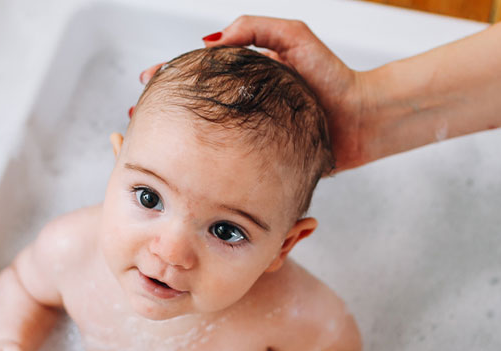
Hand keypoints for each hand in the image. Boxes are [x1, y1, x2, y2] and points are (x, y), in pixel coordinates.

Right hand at [139, 17, 369, 170]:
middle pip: (192, 108)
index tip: (146, 81)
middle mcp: (244, 109)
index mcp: (245, 77)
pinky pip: (226, 167)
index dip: (169, 76)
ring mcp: (251, 138)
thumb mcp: (294, 38)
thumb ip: (254, 29)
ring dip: (174, 142)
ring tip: (147, 145)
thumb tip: (208, 42)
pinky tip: (185, 172)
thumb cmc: (334, 77)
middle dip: (162, 110)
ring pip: (203, 139)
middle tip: (135, 116)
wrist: (365, 120)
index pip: (198, 74)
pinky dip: (203, 168)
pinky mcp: (262, 165)